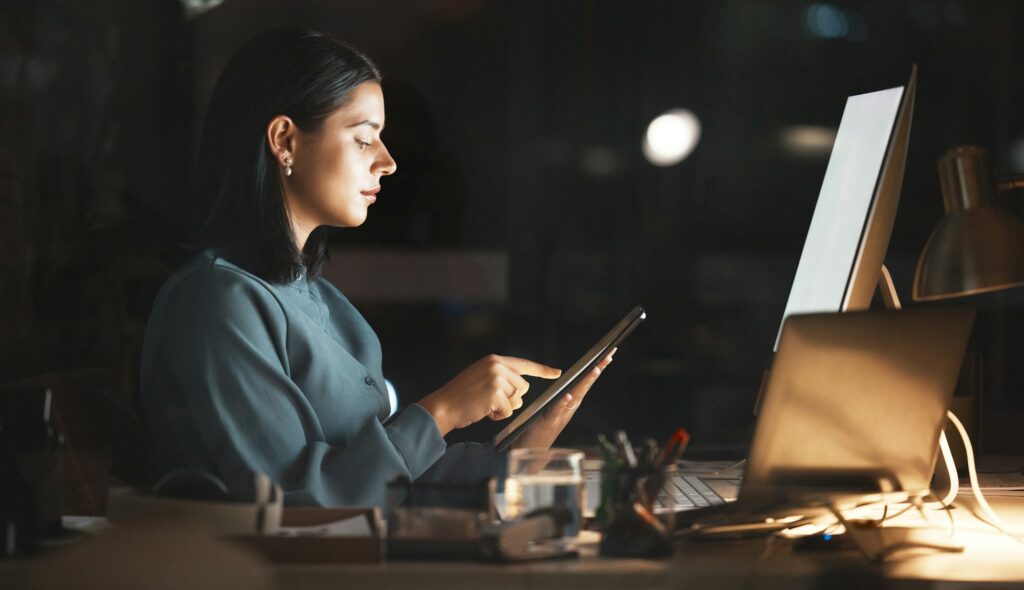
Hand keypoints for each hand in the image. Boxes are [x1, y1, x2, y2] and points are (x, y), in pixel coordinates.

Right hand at [418, 355, 561, 435]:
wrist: (443, 406)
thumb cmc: (462, 396)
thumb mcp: (482, 378)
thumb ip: (501, 377)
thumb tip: (522, 389)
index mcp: (494, 360)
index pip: (524, 364)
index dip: (542, 370)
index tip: (557, 373)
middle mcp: (497, 366)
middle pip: (523, 387)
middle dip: (512, 399)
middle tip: (491, 401)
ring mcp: (497, 378)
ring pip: (517, 400)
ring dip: (504, 408)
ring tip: (485, 405)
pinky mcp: (495, 393)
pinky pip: (508, 411)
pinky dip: (498, 416)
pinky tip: (484, 411)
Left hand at [512, 348, 615, 448]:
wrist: (533, 452)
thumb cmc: (541, 429)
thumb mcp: (553, 409)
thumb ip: (561, 398)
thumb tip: (568, 382)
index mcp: (570, 401)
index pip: (584, 381)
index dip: (596, 367)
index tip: (608, 353)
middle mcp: (569, 408)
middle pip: (584, 386)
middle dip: (597, 370)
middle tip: (608, 356)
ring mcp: (560, 415)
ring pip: (575, 396)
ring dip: (585, 383)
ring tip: (594, 369)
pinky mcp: (548, 423)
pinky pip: (556, 411)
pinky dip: (563, 403)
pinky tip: (568, 395)